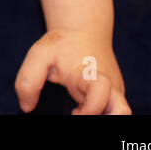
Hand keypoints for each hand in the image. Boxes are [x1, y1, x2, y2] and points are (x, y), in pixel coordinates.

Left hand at [15, 28, 131, 114]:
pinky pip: (113, 110)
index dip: (92, 108)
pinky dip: (99, 113)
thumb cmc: (62, 44)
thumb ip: (28, 81)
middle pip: (123, 110)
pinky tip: (81, 110)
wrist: (84, 31)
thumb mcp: (39, 54)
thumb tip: (27, 107)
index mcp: (89, 74)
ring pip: (121, 112)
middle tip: (77, 114)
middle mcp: (108, 85)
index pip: (101, 92)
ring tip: (79, 112)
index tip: (74, 113)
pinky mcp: (114, 95)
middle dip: (106, 119)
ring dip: (103, 116)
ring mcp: (114, 91)